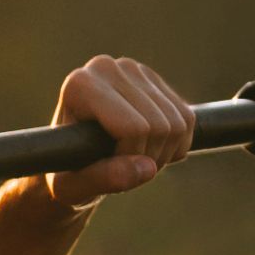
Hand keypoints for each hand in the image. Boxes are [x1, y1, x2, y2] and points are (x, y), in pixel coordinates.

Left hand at [44, 56, 195, 212]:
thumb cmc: (67, 174)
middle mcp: (107, 67)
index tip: (108, 166)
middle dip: (148, 158)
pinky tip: (149, 147)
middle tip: (124, 166)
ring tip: (133, 158)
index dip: (130, 157)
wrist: (73, 159)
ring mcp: (133, 69)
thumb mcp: (74, 187)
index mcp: (80, 85)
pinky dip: (177, 144)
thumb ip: (103, 179)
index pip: (133, 128)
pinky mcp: (154, 79)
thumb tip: (147, 169)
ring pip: (178, 124)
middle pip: (158, 126)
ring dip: (163, 153)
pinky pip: (188, 119)